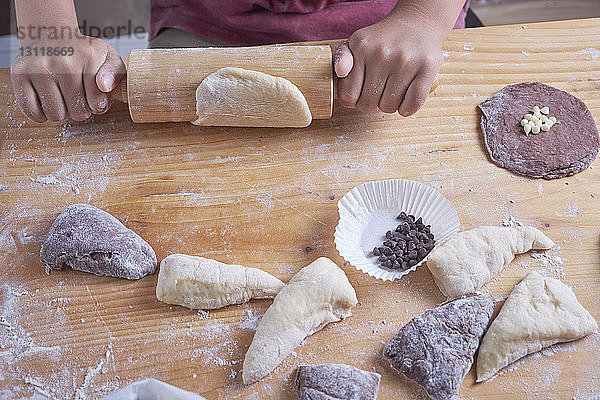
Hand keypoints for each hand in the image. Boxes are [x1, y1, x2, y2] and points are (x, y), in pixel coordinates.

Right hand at [11, 35, 125, 122]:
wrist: (52, 36)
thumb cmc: (83, 53)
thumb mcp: (109, 58)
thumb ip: (115, 73)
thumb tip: (104, 86)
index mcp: (89, 58)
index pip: (97, 104)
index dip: (98, 105)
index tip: (95, 95)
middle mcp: (62, 63)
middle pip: (78, 113)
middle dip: (81, 110)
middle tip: (78, 95)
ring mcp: (38, 68)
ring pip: (55, 115)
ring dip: (61, 112)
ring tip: (63, 96)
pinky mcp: (19, 75)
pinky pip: (31, 111)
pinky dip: (40, 114)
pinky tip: (47, 101)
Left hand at [334, 14, 444, 115]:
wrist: (418, 23)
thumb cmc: (383, 40)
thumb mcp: (357, 43)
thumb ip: (342, 58)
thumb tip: (339, 71)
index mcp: (362, 47)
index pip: (348, 95)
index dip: (353, 100)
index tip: (361, 91)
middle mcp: (382, 53)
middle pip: (367, 104)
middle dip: (371, 102)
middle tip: (379, 89)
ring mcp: (406, 60)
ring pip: (389, 107)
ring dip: (390, 105)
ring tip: (393, 89)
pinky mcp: (427, 67)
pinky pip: (412, 104)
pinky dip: (407, 108)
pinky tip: (406, 98)